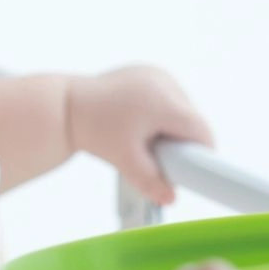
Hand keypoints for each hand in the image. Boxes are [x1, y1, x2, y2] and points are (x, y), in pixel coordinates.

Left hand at [69, 66, 212, 204]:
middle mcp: (164, 81)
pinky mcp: (149, 71)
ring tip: (148, 140)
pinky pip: (170, 96)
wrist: (66, 106)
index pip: (200, 129)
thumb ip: (150, 181)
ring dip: (174, 127)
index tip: (192, 170)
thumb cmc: (94, 130)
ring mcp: (156, 73)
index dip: (202, 153)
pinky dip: (164, 113)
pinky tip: (144, 124)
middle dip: (183, 141)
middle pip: (192, 118)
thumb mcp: (124, 159)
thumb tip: (171, 198)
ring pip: (182, 107)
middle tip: (162, 158)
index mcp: (163, 100)